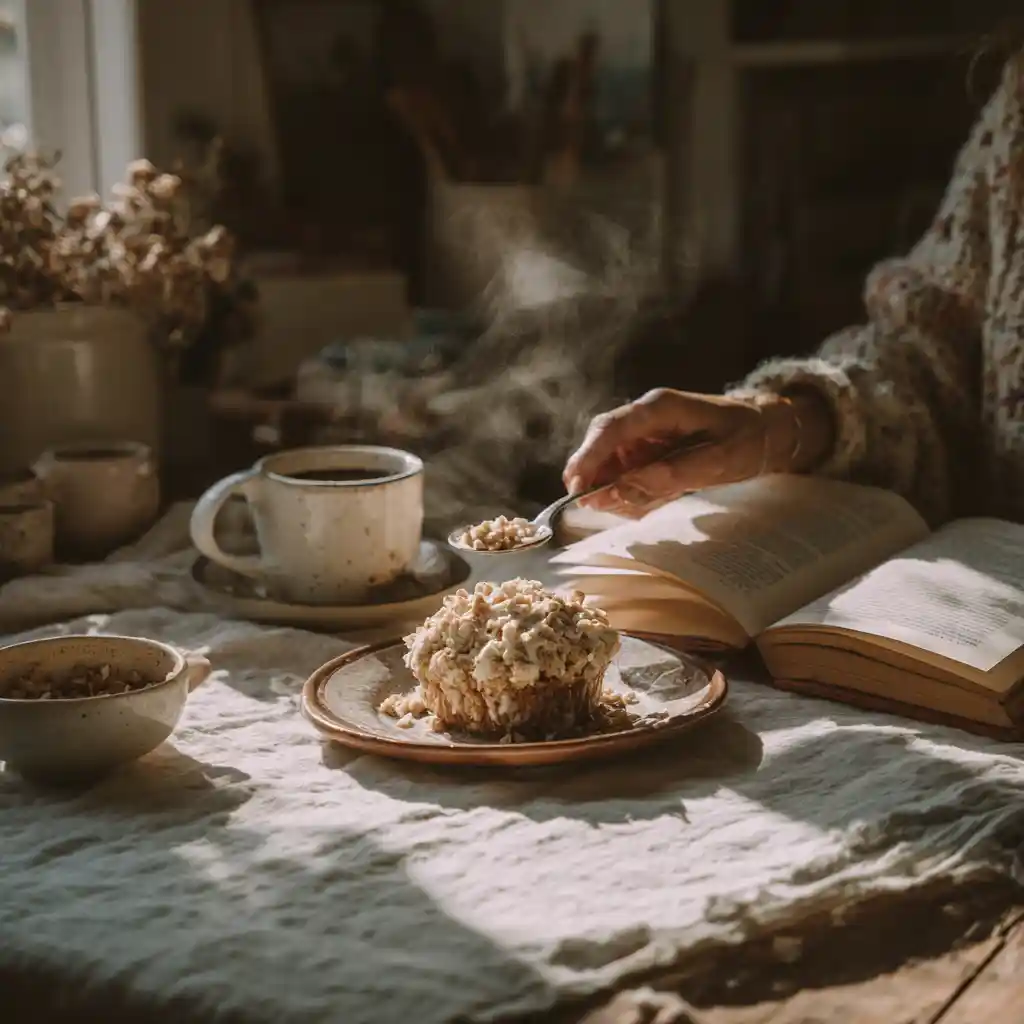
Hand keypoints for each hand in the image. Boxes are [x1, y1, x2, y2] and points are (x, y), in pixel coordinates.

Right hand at [562, 387, 831, 516]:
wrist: (768, 429)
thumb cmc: (748, 439)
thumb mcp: (722, 459)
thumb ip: (675, 473)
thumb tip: (628, 486)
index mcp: (661, 407)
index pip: (611, 428)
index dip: (589, 457)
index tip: (577, 486)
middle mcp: (646, 416)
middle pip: (602, 441)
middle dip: (590, 474)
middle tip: (588, 505)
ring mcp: (645, 432)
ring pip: (609, 458)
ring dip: (608, 485)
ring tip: (623, 507)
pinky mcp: (648, 449)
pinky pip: (624, 470)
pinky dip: (624, 489)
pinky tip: (639, 503)